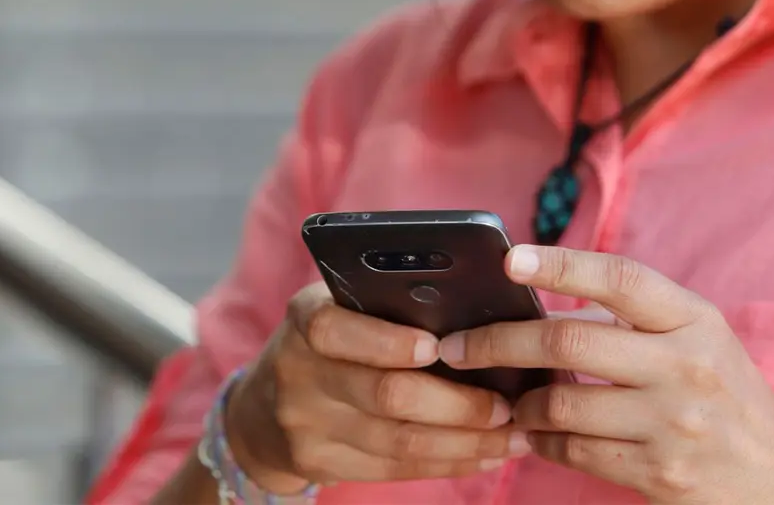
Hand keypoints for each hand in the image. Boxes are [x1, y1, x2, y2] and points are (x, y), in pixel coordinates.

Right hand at [224, 282, 530, 492]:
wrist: (262, 411)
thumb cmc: (330, 342)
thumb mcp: (340, 308)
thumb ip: (390, 305)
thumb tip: (475, 314)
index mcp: (306, 318)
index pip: (338, 329)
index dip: (388, 342)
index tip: (438, 347)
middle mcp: (300, 372)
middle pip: (386, 395)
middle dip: (457, 404)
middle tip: (507, 405)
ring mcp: (307, 424)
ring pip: (399, 441)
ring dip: (465, 442)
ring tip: (512, 435)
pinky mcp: (321, 463)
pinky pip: (395, 468)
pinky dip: (447, 463)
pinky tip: (483, 455)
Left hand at [437, 246, 773, 502]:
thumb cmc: (727, 396)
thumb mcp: (700, 341)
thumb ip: (635, 320)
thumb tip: (542, 310)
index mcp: (694, 320)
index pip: (621, 279)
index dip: (563, 264)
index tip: (510, 260)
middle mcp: (686, 365)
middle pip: (569, 343)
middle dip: (497, 343)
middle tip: (456, 347)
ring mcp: (673, 422)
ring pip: (562, 404)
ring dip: (522, 404)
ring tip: (510, 400)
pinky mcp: (659, 472)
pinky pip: (574, 452)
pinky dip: (543, 441)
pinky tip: (537, 434)